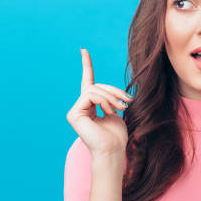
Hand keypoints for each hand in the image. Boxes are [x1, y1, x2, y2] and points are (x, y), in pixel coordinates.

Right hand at [66, 47, 132, 163]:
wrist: (113, 150)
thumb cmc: (117, 136)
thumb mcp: (116, 111)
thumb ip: (111, 98)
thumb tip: (116, 92)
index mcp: (91, 105)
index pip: (88, 81)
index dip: (87, 65)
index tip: (83, 50)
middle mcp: (80, 107)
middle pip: (96, 85)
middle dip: (114, 90)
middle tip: (127, 102)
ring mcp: (75, 111)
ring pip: (93, 90)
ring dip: (110, 97)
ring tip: (119, 109)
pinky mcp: (73, 114)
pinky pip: (90, 96)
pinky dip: (103, 101)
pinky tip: (108, 111)